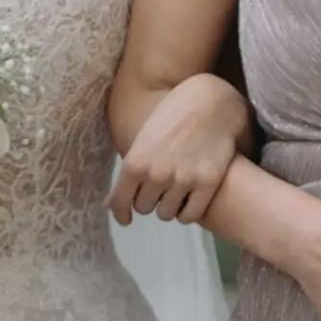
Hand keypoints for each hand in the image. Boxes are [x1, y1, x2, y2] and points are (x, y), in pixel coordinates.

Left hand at [113, 74, 249, 225]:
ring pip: (166, 214)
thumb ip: (131, 169)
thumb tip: (109, 205)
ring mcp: (182, 179)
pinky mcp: (207, 183)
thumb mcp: (145, 137)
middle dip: (149, 200)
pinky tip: (189, 201)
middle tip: (158, 190)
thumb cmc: (175, 115)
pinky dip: (187, 212)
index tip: (126, 219)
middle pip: (144, 207)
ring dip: (168, 207)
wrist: (212, 101)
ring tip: (175, 194)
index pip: (120, 202)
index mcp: (136, 161)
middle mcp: (156, 174)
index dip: (121, 213)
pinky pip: (190, 215)